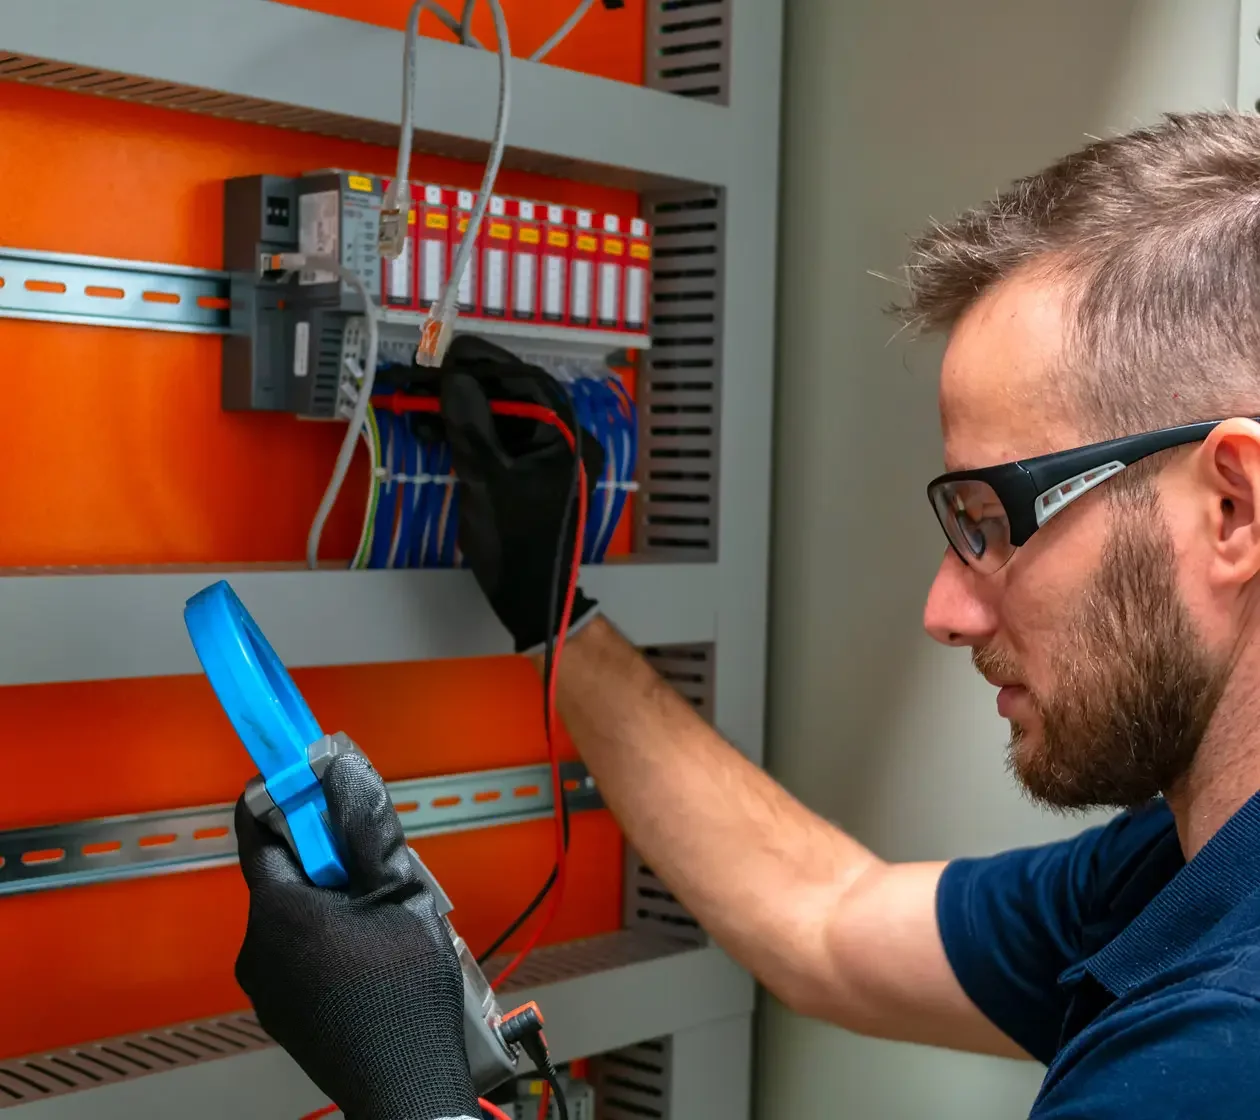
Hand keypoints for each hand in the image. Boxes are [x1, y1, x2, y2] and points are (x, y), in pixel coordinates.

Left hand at [234, 751, 479, 1119]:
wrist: (405, 1086)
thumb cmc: (406, 997)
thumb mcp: (403, 893)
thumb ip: (368, 825)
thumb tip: (343, 767)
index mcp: (279, 911)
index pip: (259, 825)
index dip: (290, 792)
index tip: (315, 772)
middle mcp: (258, 945)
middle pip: (287, 870)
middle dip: (332, 856)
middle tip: (380, 866)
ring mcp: (266, 983)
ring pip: (298, 911)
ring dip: (337, 899)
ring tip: (387, 920)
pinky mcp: (282, 1008)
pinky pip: (300, 949)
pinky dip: (331, 936)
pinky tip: (374, 955)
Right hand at [440, 338, 603, 653]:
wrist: (530, 597)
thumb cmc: (516, 541)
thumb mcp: (488, 478)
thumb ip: (471, 424)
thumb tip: (452, 375)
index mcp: (568, 435)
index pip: (526, 379)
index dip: (482, 363)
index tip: (443, 353)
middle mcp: (562, 438)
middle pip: (510, 395)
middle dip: (462, 386)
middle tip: (421, 379)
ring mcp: (543, 457)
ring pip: (497, 418)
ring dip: (456, 410)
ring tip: (416, 409)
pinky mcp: (523, 474)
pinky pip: (494, 441)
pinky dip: (463, 435)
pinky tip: (430, 432)